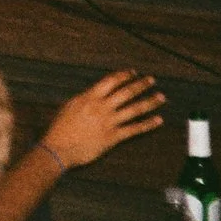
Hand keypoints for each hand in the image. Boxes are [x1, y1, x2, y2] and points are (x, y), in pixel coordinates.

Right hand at [42, 70, 163, 168]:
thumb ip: (85, 98)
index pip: (111, 81)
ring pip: (134, 109)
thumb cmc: (60, 127)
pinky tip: (158, 120)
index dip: (123, 75)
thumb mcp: (70, 106)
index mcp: (90, 97)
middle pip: (126, 92)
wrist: (59, 148)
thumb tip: (95, 93)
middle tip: (151, 80)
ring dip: (149, 102)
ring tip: (161, 97)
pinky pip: (134, 129)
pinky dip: (147, 124)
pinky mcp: (113, 137)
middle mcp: (101, 107)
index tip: (133, 72)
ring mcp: (109, 122)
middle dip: (140, 85)